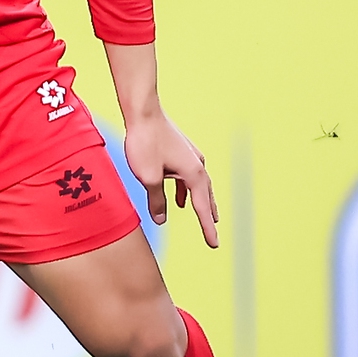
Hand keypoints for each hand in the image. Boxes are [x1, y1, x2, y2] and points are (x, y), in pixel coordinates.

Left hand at [123, 111, 218, 248]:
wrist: (143, 111)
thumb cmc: (145, 143)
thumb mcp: (148, 177)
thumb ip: (157, 200)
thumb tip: (161, 219)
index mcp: (194, 174)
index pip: (202, 209)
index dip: (207, 229)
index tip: (214, 245)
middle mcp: (197, 165)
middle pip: (206, 197)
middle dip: (208, 215)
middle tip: (213, 233)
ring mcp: (190, 156)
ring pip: (198, 186)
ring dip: (199, 202)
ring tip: (204, 217)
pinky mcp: (180, 151)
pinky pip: (187, 177)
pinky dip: (185, 189)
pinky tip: (179, 198)